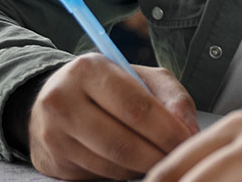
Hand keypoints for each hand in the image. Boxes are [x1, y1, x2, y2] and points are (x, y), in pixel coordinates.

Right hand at [28, 54, 198, 179]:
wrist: (59, 100)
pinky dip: (123, 173)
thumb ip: (172, 97)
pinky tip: (133, 162)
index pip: (136, 107)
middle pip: (122, 142)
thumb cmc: (110, 88)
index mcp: (88, 69)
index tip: (187, 141)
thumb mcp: (144, 78)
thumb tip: (188, 130)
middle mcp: (62, 100)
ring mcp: (53, 133)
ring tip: (157, 157)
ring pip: (111, 164)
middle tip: (176, 157)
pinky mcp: (53, 160)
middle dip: (157, 155)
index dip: (167, 130)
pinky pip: (99, 174)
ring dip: (142, 167)